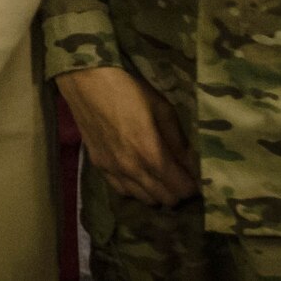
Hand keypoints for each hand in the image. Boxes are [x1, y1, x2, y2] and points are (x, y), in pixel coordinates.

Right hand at [57, 66, 196, 206]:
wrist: (85, 81)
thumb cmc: (128, 89)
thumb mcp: (162, 109)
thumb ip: (177, 140)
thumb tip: (190, 163)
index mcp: (151, 154)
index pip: (180, 189)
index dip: (191, 186)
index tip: (194, 177)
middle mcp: (132, 169)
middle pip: (164, 199)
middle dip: (177, 191)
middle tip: (180, 175)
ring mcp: (113, 170)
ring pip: (143, 199)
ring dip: (156, 192)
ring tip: (159, 176)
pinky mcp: (98, 165)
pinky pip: (122, 191)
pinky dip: (134, 189)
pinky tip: (137, 175)